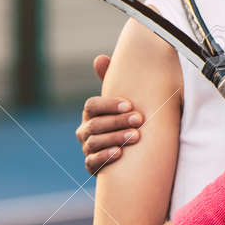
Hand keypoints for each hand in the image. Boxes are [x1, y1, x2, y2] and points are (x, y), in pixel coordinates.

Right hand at [76, 54, 145, 174]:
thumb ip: (115, 81)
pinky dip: (105, 157)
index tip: (130, 104)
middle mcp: (85, 131)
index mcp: (91, 114)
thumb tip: (99, 58)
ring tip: (136, 136)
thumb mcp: (126, 102)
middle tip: (140, 119)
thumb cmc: (130, 121)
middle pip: (95, 124)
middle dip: (118, 121)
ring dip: (116, 138)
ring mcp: (87, 149)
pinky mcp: (92, 167)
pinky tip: (120, 154)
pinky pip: (93, 163)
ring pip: (94, 142)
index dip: (109, 104)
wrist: (136, 155)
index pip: (91, 106)